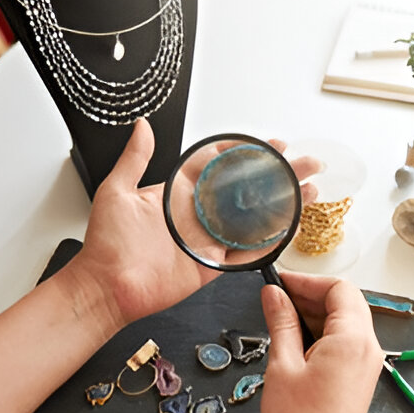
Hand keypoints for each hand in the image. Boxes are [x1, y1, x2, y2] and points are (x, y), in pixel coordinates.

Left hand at [67, 119, 320, 327]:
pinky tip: (291, 228)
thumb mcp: (116, 190)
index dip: (248, 154)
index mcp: (179, 194)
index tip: (272, 144)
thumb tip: (142, 126)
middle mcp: (198, 215)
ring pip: (253, 220)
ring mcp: (208, 241)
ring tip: (309, 192)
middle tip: (306, 164)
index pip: (221, 166)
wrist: (104, 286)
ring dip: (283, 206)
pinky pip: (246, 254)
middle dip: (279, 176)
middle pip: (247, 191)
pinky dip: (269, 243)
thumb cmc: (105, 243)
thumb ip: (134, 158)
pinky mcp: (212, 267)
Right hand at [259, 271, 383, 412]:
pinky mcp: (361, 378)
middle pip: (346, 302)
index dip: (308, 281)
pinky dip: (324, 335)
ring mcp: (367, 364)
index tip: (280, 283)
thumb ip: (281, 323)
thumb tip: (274, 296)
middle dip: (312, 296)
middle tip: (278, 300)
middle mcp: (367, 348)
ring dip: (317, 315)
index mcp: (352, 339)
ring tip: (283, 322)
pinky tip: (297, 344)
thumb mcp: (282, 364)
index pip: (339, 289)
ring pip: (347, 322)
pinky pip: (347, 343)